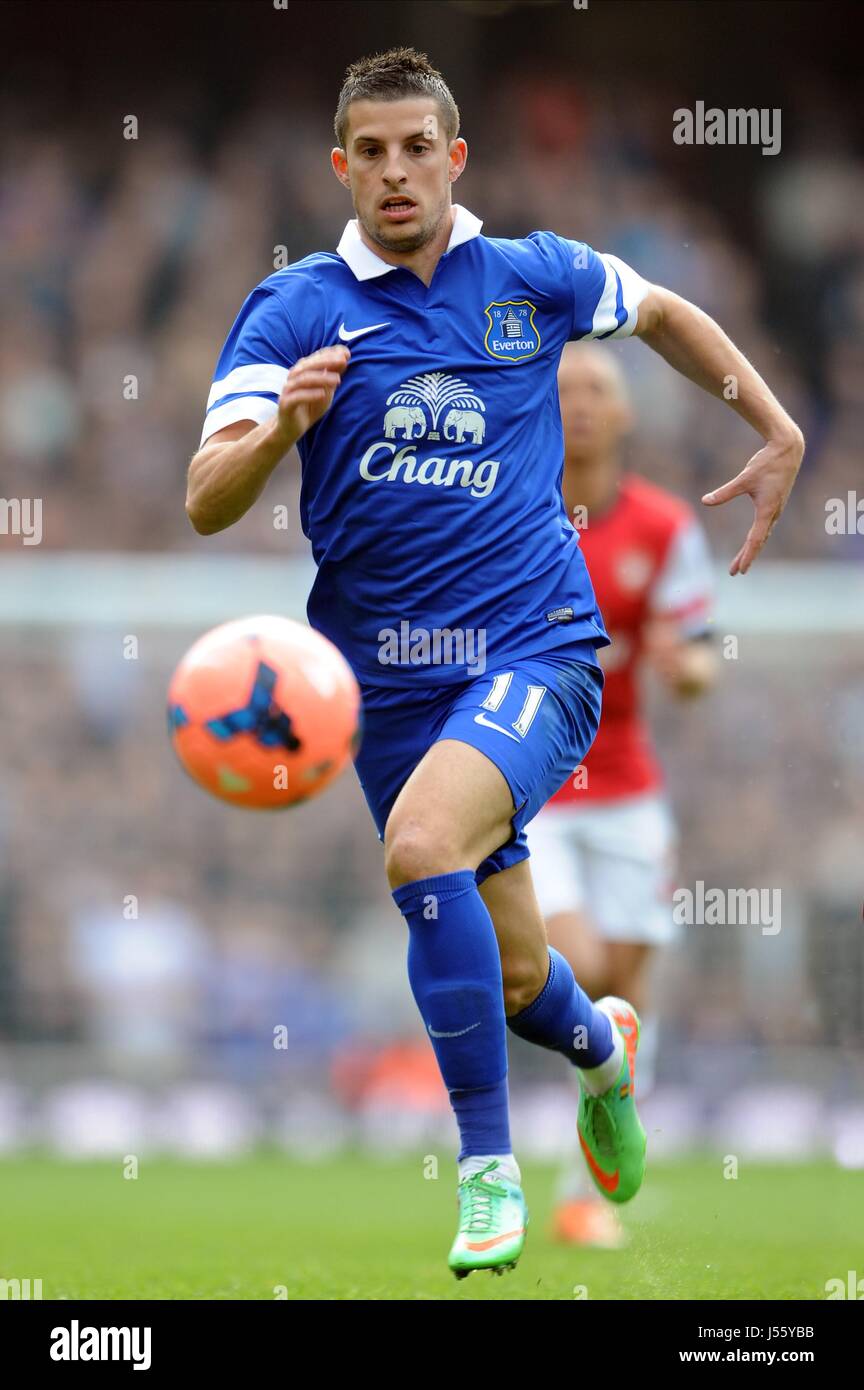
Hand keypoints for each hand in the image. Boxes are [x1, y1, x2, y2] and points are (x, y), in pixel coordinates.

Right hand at [274, 345, 350, 443]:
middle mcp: (294, 377)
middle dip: (327, 361)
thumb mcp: (326, 390)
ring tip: (338, 379)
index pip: (316, 358)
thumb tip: (344, 358)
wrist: (292, 428)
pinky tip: (322, 394)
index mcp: (303, 370)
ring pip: (303, 379)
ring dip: (321, 378)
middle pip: (309, 365)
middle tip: (342, 361)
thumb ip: (333, 376)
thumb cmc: (310, 406)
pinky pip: (297, 397)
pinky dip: (310, 394)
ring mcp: (288, 389)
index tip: (347, 353)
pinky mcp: (285, 403)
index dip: (330, 354)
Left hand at [702, 430, 803, 574]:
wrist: (788, 450)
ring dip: (752, 549)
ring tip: (741, 561)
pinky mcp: (775, 503)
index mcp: (767, 510)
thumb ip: (725, 492)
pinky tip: (753, 541)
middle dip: (747, 557)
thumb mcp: (744, 478)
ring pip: (763, 535)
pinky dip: (758, 537)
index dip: (747, 556)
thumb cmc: (767, 463)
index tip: (740, 570)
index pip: (755, 540)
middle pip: (759, 541)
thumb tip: (705, 501)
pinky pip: (766, 526)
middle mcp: (773, 513)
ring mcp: (775, 509)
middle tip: (735, 572)